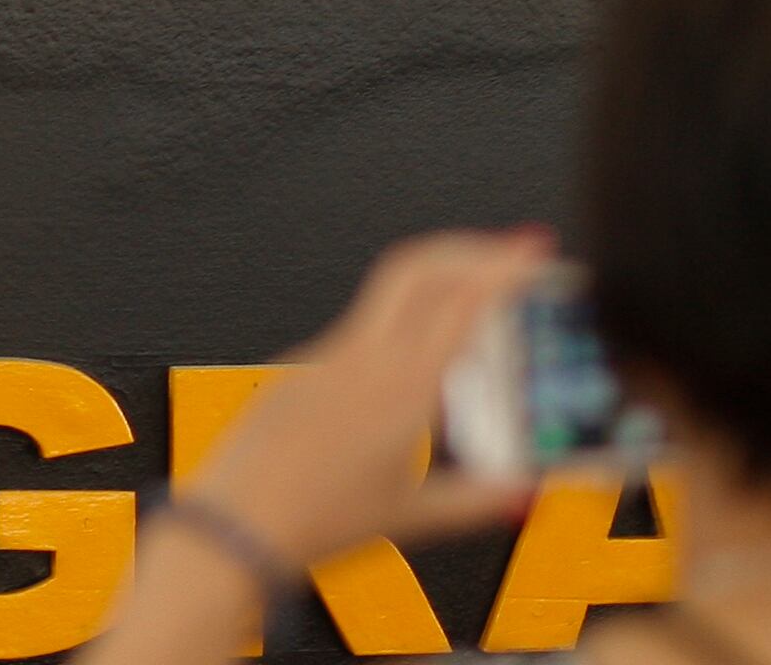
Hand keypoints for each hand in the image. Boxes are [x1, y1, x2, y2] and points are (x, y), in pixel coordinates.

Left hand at [194, 228, 553, 570]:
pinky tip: (416, 361)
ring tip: (476, 303)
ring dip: (436, 285)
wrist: (238, 522)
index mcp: (401, 389)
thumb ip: (480, 501)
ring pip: (387, 297)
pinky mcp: (300, 367)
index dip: (503, 268)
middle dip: (469, 250)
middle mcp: (361, 359)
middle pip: (419, 270)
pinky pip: (358, 332)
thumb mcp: (416, 517)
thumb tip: (528, 492)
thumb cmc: (318, 520)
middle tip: (509, 252)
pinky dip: (400, 328)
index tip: (532, 249)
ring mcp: (324, 357)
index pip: (461, 305)